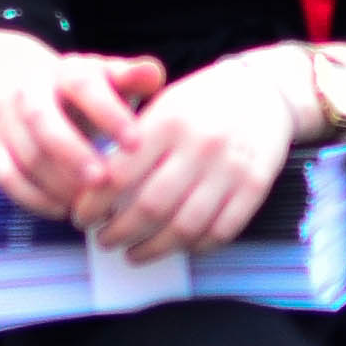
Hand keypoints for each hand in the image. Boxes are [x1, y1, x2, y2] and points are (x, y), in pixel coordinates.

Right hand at [0, 52, 162, 225]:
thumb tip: (153, 74)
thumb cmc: (89, 94)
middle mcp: (30, 92)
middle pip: (42, 121)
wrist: (35, 93)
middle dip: (72, 153)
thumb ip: (135, 77)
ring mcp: (8, 121)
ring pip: (26, 155)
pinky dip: (33, 199)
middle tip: (103, 181)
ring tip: (90, 204)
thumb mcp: (113, 79)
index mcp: (66, 71)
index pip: (83, 86)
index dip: (108, 114)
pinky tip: (63, 211)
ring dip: (58, 183)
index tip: (135, 143)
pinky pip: (6, 177)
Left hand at [80, 48, 302, 261]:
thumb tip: (96, 190)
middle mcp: (200, 146)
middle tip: (103, 240)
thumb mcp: (162, 104)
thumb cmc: (201, 102)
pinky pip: (219, 232)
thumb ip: (132, 143)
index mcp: (168, 122)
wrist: (264, 92)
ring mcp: (230, 169)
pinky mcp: (255, 188)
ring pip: (184, 228)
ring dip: (152, 249)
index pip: (119, 174)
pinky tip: (174, 247)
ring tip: (132, 253)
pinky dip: (192, 247)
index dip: (94, 205)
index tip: (82, 218)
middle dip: (118, 233)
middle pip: (150, 208)